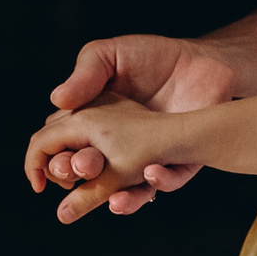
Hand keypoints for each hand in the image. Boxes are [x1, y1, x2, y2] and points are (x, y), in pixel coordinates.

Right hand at [43, 34, 239, 211]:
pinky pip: (170, 180)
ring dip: (122, 199)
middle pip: (93, 175)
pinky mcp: (180, 160)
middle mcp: (118, 146)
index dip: (54, 158)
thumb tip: (57, 99)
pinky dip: (161, 181)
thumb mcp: (110, 54)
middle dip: (82, 178)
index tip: (54, 162)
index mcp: (94, 123)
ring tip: (114, 200)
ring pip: (131, 191)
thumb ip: (85, 72)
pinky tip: (152, 173)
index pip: (63, 148)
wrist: (202, 60)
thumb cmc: (153, 55)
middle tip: (82, 169)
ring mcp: (149, 156)